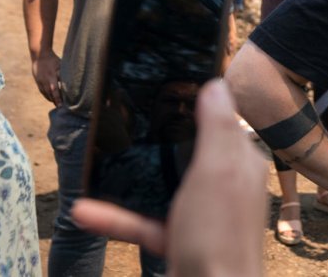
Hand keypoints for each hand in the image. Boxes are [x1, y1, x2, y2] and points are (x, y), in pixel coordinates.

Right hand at [31, 51, 61, 105]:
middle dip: (55, 101)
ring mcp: (40, 81)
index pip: (55, 90)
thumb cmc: (53, 60)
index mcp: (52, 76)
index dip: (58, 98)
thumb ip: (64, 75)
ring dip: (51, 99)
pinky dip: (46, 95)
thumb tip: (71, 83)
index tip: (61, 105)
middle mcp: (45, 80)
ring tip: (57, 105)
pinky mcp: (38, 81)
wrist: (39, 55)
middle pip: (50, 94)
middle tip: (60, 108)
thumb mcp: (60, 65)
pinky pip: (42, 90)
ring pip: (45, 93)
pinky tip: (50, 99)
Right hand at [72, 80, 265, 275]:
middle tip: (127, 124)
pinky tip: (85, 210)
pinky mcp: (181, 242)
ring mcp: (203, 216)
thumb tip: (216, 84)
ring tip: (100, 163)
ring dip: (131, 177)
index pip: (223, 124)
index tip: (167, 89)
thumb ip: (217, 127)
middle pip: (190, 153)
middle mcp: (226, 188)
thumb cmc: (218, 234)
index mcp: (242, 165)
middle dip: (160, 141)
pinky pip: (145, 222)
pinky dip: (117, 217)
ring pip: (163, 187)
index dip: (199, 106)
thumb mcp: (218, 170)